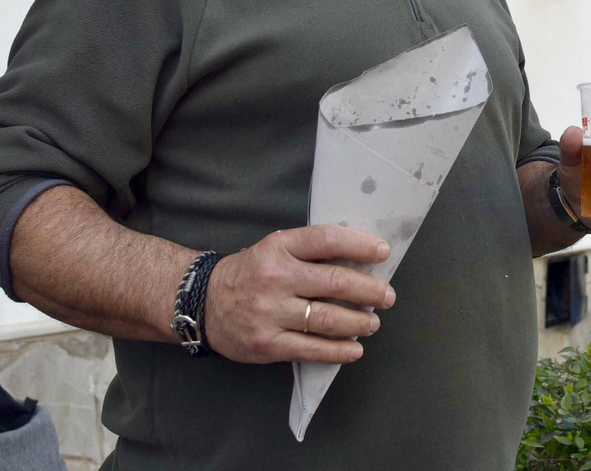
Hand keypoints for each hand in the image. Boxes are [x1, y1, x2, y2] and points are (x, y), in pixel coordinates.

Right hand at [204, 225, 394, 364]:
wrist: (202, 303)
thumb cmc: (251, 273)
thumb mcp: (275, 249)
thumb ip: (310, 251)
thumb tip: (361, 259)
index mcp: (279, 247)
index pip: (327, 240)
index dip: (360, 245)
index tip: (383, 252)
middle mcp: (276, 278)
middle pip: (335, 282)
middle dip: (370, 291)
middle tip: (387, 296)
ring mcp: (270, 312)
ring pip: (327, 319)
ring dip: (359, 322)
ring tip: (373, 322)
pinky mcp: (267, 343)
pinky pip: (311, 349)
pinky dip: (339, 351)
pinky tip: (355, 349)